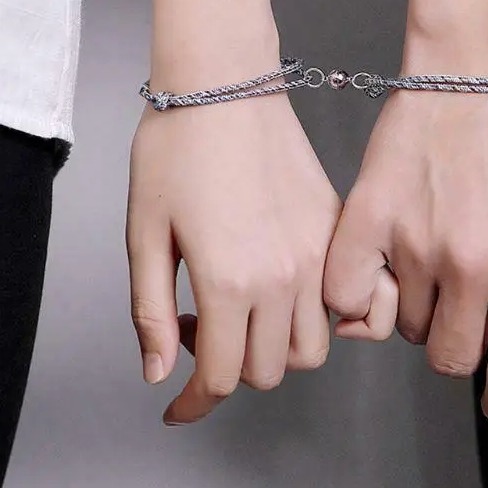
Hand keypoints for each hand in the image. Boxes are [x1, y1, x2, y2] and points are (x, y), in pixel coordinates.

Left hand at [127, 94, 339, 423]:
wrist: (226, 83)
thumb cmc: (177, 147)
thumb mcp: (145, 233)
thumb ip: (151, 313)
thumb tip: (160, 373)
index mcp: (231, 280)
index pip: (222, 377)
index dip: (195, 402)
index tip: (179, 404)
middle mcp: (284, 276)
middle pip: (270, 370)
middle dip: (229, 367)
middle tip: (197, 328)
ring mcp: (317, 251)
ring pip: (312, 345)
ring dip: (275, 346)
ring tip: (243, 309)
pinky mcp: (334, 227)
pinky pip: (343, 298)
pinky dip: (317, 314)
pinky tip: (285, 287)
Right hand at [325, 87, 487, 422]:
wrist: (481, 66)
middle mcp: (472, 270)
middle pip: (450, 358)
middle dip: (459, 344)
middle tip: (459, 309)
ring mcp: (416, 246)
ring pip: (404, 325)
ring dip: (417, 308)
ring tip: (424, 262)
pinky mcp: (370, 218)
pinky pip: (346, 293)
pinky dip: (357, 296)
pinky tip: (375, 274)